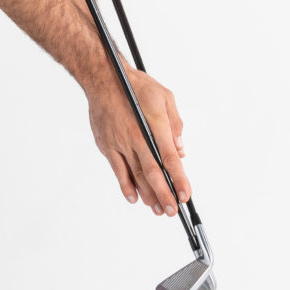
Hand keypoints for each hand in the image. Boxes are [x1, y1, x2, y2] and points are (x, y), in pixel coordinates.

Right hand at [87, 67, 191, 215]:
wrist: (104, 78)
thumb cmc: (135, 86)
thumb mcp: (165, 97)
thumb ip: (175, 124)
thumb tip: (180, 148)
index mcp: (155, 125)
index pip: (170, 159)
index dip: (179, 179)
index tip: (185, 194)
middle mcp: (138, 137)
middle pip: (154, 172)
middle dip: (165, 195)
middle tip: (173, 210)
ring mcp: (121, 143)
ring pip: (136, 175)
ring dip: (148, 195)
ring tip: (158, 209)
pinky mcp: (108, 146)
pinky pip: (118, 170)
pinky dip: (126, 186)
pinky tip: (135, 197)